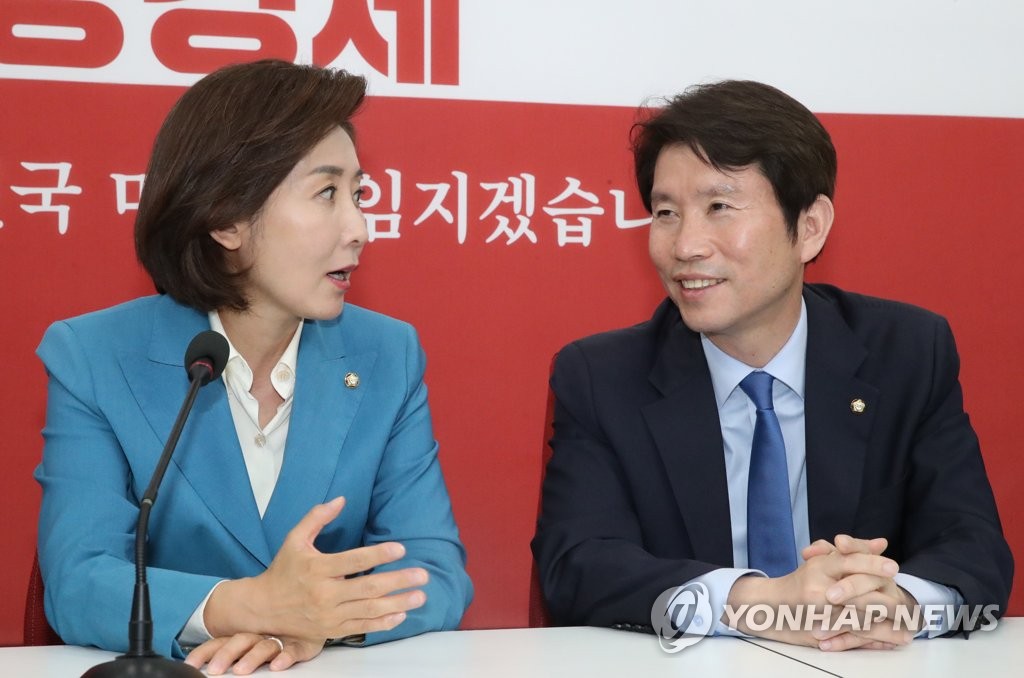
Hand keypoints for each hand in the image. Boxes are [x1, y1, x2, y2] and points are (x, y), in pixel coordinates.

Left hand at [184, 632, 322, 674]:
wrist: (305, 609)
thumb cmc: (272, 632)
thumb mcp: (243, 641)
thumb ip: (225, 647)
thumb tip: (194, 662)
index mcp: (243, 635)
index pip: (219, 642)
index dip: (204, 653)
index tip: (191, 665)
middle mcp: (260, 635)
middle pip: (240, 641)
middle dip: (227, 655)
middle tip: (216, 670)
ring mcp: (281, 639)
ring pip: (264, 646)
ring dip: (253, 657)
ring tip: (242, 670)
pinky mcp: (302, 644)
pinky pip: (294, 650)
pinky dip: (287, 656)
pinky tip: (278, 664)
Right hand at [205, 497, 428, 639]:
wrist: (263, 608)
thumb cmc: (283, 570)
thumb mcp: (294, 539)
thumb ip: (317, 517)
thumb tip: (341, 499)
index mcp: (317, 569)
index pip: (353, 561)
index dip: (378, 555)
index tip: (401, 549)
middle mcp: (324, 594)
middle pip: (367, 588)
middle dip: (398, 581)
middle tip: (422, 575)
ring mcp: (329, 615)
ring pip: (369, 610)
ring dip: (398, 604)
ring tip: (420, 596)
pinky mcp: (331, 630)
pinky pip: (362, 628)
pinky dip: (383, 623)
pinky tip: (401, 615)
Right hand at [725, 535, 902, 647]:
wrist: (770, 607)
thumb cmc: (802, 582)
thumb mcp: (824, 562)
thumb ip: (854, 552)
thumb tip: (881, 544)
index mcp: (819, 567)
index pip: (848, 561)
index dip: (872, 563)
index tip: (893, 568)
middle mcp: (818, 589)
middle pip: (858, 591)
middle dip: (886, 600)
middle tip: (908, 605)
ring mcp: (819, 612)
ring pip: (859, 617)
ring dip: (886, 623)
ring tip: (907, 626)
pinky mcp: (821, 631)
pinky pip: (852, 634)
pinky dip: (873, 636)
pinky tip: (889, 637)